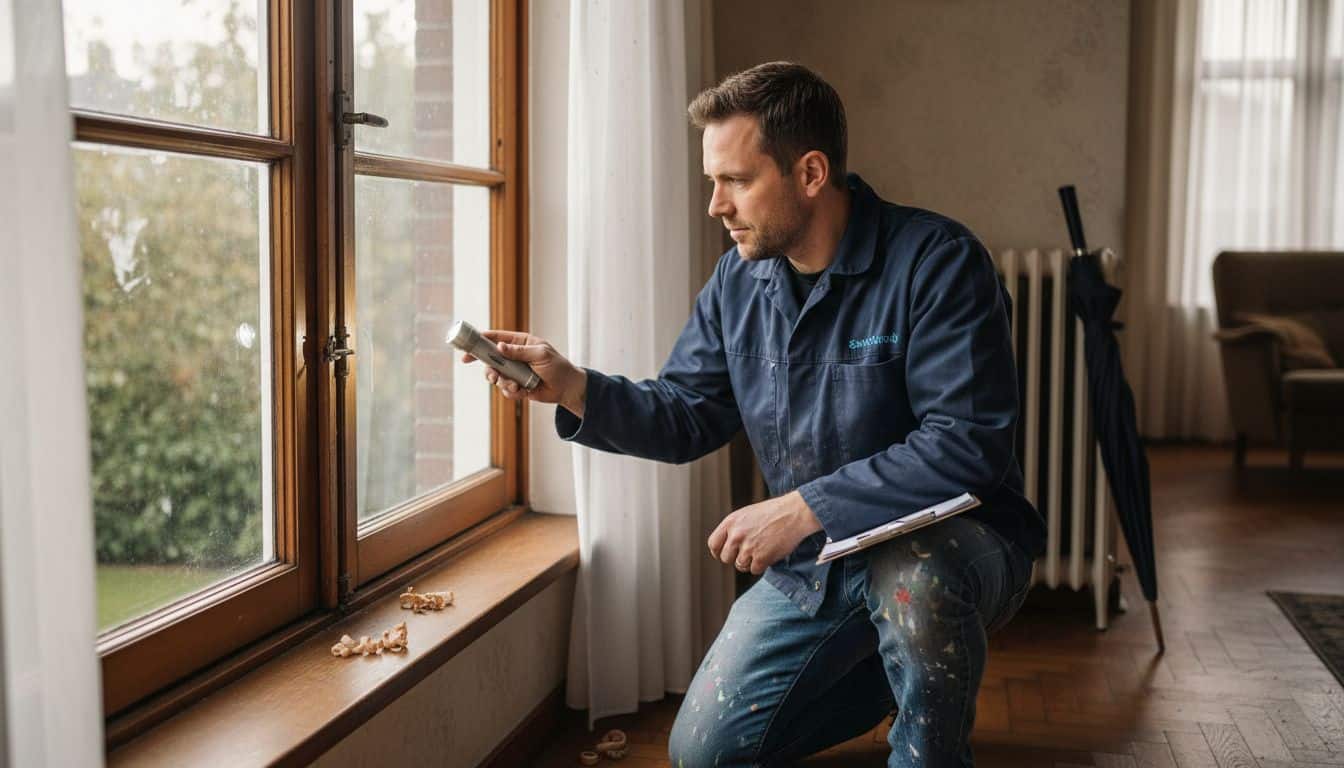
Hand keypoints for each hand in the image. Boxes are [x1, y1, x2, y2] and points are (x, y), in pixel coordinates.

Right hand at [460, 330, 587, 416]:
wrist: (567, 388)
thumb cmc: (558, 366)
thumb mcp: (541, 355)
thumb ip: (520, 352)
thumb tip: (500, 347)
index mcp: (520, 343)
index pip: (495, 338)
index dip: (479, 342)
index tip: (467, 350)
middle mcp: (514, 356)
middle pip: (490, 359)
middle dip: (489, 370)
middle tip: (493, 377)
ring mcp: (514, 371)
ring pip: (496, 376)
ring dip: (503, 382)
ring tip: (515, 385)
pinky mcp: (516, 386)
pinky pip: (505, 390)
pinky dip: (511, 392)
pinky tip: (523, 391)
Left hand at [707, 491, 822, 575]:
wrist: (794, 513)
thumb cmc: (773, 512)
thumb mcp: (747, 514)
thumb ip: (734, 528)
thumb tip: (726, 545)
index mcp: (731, 522)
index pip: (713, 544)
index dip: (719, 551)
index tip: (725, 554)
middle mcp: (736, 535)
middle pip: (726, 558)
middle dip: (736, 558)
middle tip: (749, 552)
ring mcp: (748, 547)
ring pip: (740, 565)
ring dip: (750, 562)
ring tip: (762, 549)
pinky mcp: (761, 558)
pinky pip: (754, 570)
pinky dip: (762, 565)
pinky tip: (770, 552)